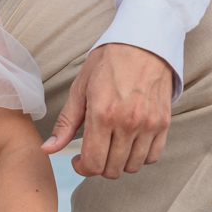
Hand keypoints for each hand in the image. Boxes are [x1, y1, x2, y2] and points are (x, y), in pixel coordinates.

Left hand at [42, 43, 172, 178]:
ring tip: (111, 148)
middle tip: (94, 152)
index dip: (82, 168)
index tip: (79, 160)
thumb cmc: (108, 63)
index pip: (93, 163)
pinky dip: (140, 157)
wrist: (143, 42)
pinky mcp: (164, 122)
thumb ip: (65, 123)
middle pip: (112, 169)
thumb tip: (48, 149)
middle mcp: (128, 122)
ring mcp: (149, 124)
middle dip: (98, 166)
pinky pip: (153, 156)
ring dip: (119, 163)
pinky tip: (129, 144)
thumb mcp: (80, 89)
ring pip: (133, 166)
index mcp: (103, 114)